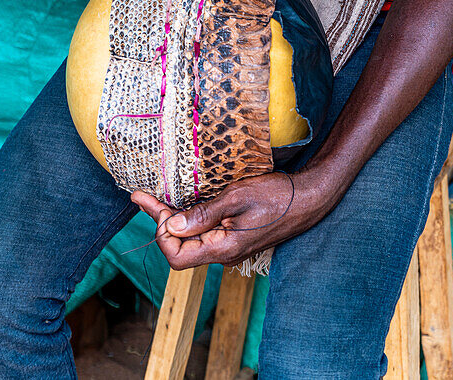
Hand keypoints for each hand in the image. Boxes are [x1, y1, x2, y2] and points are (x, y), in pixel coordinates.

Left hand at [131, 172, 321, 269]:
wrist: (308, 199)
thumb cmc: (276, 196)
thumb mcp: (237, 198)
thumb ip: (203, 214)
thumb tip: (171, 226)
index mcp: (222, 249)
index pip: (176, 255)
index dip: (160, 232)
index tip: (154, 204)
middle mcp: (223, 254)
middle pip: (180, 247)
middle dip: (159, 222)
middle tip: (144, 196)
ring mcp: (228, 247)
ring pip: (190, 239)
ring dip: (172, 219)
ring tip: (156, 197)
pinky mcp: (233, 237)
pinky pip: (203, 233)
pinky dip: (189, 218)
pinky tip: (183, 202)